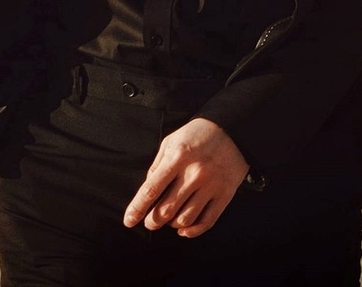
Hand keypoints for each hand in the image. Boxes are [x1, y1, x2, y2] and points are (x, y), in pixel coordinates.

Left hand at [123, 118, 249, 237]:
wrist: (232, 129)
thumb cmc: (197, 134)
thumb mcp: (172, 141)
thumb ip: (157, 165)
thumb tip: (147, 191)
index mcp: (177, 157)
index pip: (151, 189)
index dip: (137, 208)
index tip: (128, 221)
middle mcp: (194, 173)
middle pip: (166, 210)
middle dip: (152, 221)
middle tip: (150, 221)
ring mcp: (210, 185)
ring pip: (184, 219)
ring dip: (172, 224)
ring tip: (169, 219)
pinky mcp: (224, 194)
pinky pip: (206, 222)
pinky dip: (192, 231)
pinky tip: (184, 228)